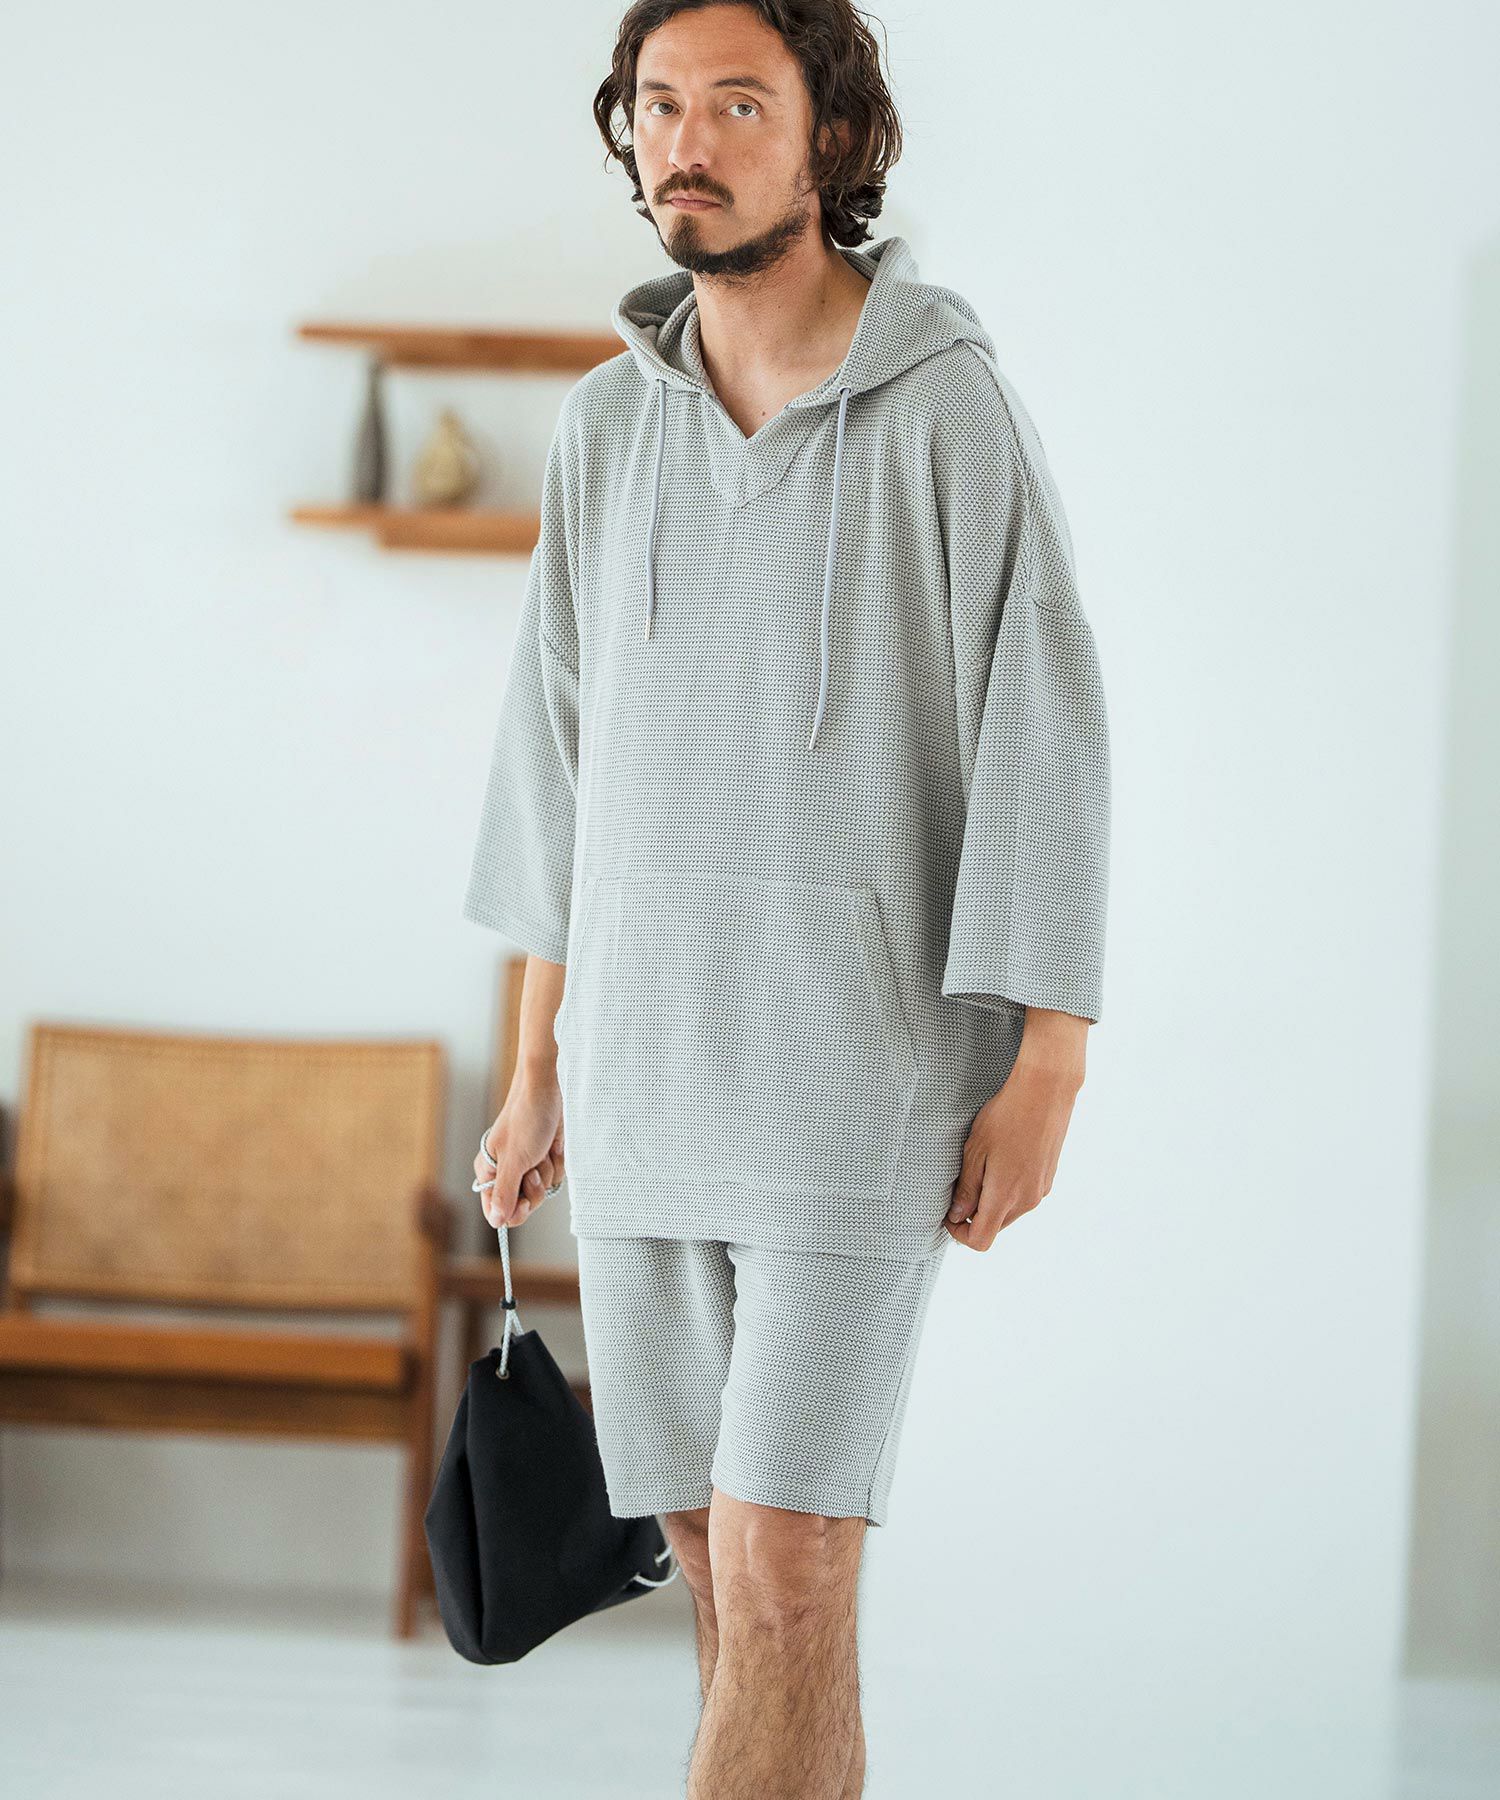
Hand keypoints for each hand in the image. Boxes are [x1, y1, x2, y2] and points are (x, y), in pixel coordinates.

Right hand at [474, 1074, 564, 1228]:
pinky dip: (558, 1162)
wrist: (549, 1088)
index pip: (496, 1210)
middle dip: (534, 1189)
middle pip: (523, 1205)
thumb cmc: (526, 1117)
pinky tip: (553, 1145)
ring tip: (543, 1150)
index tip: (524, 1204)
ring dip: (548, 1171)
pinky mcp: (546, 1156)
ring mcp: (527, 1164)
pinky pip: (556, 1175)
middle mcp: (506, 1170)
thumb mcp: (515, 1160)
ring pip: (542, 1190)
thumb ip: (505, 1192)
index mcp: (489, 1172)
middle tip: (534, 1169)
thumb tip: (495, 1222)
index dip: (513, 1212)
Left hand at [943, 1061, 1080, 1250]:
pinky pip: (1024, 1196)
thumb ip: (967, 1188)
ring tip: (981, 1167)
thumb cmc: (1006, 1116)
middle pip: (995, 1227)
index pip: (981, 1240)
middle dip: (974, 1216)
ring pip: (1010, 1212)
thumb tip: (958, 1215)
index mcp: (1005, 1196)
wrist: (1046, 1091)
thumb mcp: (975, 1150)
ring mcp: (1041, 1189)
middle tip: (960, 1187)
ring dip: (992, 1202)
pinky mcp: (1048, 1177)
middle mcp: (1027, 1200)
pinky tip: (1002, 1160)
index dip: (959, 1234)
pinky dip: (1008, 1190)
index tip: (949, 1215)